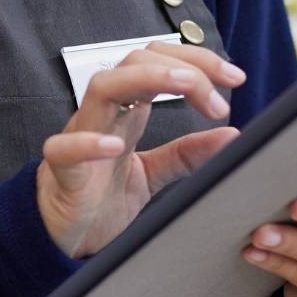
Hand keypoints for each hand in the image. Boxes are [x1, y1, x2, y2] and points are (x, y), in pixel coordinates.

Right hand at [36, 42, 243, 257]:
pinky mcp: (61, 171)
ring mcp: (80, 137)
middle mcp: (104, 115)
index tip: (234, 78)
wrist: (63, 236)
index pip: (158, 62)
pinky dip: (87, 144)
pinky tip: (113, 146)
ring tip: (185, 85)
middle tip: (218, 97)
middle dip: (180, 66)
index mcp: (127, 110)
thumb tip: (231, 134)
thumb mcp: (154, 172)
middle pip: (134, 62)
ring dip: (145, 79)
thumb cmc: (101, 196)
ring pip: (102, 88)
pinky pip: (64, 149)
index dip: (197, 61)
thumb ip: (187, 153)